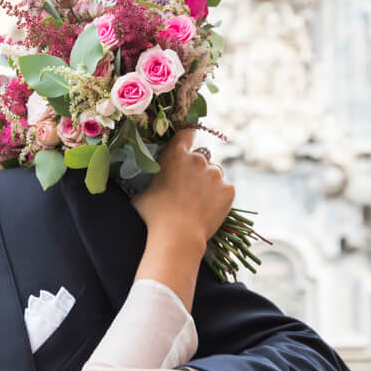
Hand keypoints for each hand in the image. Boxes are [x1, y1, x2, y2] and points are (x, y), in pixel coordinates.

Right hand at [129, 129, 233, 245]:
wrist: (177, 237)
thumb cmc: (154, 217)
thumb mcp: (142, 195)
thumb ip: (151, 184)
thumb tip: (148, 187)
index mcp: (175, 155)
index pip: (187, 133)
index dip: (188, 137)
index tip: (190, 139)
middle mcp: (198, 159)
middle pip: (202, 157)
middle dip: (196, 170)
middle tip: (188, 189)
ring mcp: (215, 174)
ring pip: (214, 174)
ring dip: (208, 183)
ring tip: (198, 203)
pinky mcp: (228, 190)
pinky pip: (224, 189)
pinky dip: (219, 197)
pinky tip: (207, 210)